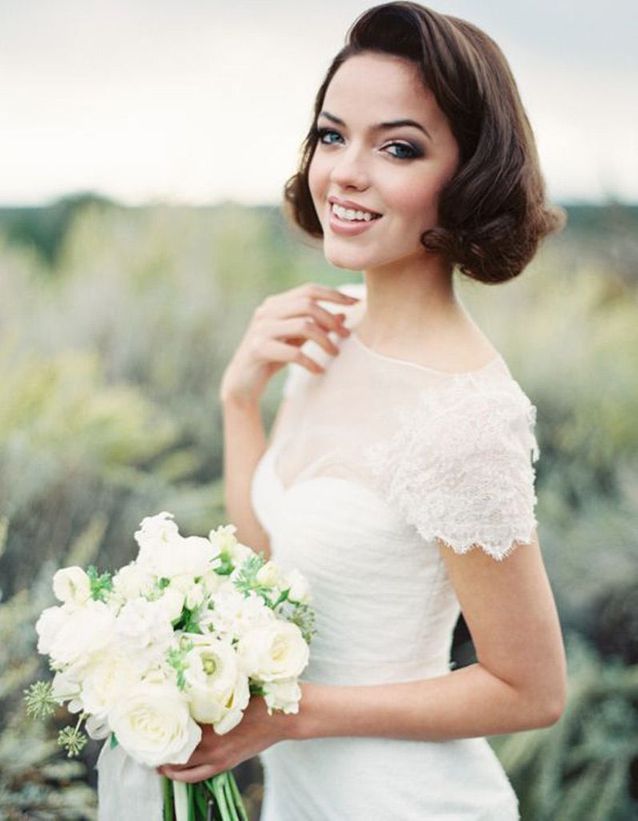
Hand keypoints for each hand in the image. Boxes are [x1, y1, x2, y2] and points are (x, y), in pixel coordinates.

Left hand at [157, 696, 294, 782]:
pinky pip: (199, 775)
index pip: (177, 728)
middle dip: (161, 751)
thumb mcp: (232, 691)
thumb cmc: (259, 699)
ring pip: (184, 769)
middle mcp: (212, 743)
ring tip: (157, 763)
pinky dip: (184, 776)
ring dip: (169, 767)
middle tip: (147, 746)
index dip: (161, 728)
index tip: (149, 724)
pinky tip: (176, 772)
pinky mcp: (227, 764)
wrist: (282, 718)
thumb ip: (209, 695)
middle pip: (176, 752)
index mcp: (211, 723)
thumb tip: (188, 687)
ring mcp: (219, 757)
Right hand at [219, 282, 359, 405]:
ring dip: (325, 340)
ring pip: (303, 325)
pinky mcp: (258, 349)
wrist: (243, 383)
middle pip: (307, 304)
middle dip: (331, 319)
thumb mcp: (297, 340)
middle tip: (346, 335)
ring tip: (335, 354)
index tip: (355, 303)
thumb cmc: (273, 358)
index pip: (309, 290)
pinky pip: (293, 352)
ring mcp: (261, 329)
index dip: (334, 294)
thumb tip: (343, 315)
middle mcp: (266, 312)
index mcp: (275, 304)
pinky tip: (319, 371)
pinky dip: (310, 361)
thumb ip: (316, 326)